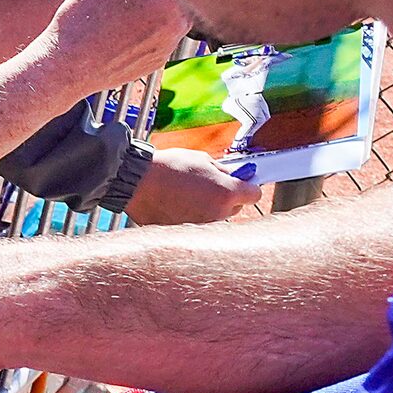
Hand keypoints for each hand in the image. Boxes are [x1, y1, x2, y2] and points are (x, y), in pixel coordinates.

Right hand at [37, 0, 191, 93]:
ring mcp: (169, 45)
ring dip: (154, 8)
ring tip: (121, 13)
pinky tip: (120, 31)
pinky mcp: (158, 60)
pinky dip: (146, 30)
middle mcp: (177, 24)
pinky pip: (161, 35)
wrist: (68, 66)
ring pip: (171, 14)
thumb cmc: (84, 19)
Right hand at [124, 148, 255, 225]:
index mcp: (226, 193)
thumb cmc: (168, 167)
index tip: (241, 181)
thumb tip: (235, 175)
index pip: (254, 194)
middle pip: (236, 207)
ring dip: (209, 207)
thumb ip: (224, 170)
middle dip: (227, 197)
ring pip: (216, 216)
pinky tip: (178, 203)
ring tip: (188, 193)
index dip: (247, 186)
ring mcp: (202, 226)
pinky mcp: (187, 233)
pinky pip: (198, 224)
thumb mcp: (202, 159)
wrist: (137, 181)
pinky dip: (192, 215)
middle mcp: (218, 214)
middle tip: (209, 184)